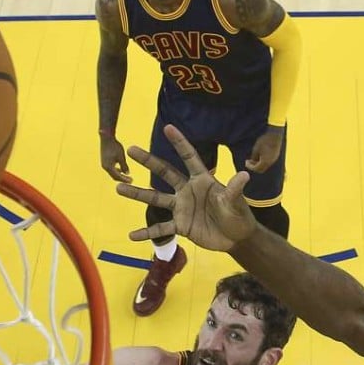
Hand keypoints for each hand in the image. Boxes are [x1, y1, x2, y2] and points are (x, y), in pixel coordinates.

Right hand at [101, 135, 131, 181]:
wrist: (106, 137)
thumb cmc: (114, 146)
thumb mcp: (121, 156)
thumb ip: (124, 166)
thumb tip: (127, 173)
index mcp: (108, 167)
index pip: (117, 177)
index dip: (124, 180)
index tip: (132, 181)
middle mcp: (105, 167)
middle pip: (114, 176)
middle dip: (122, 179)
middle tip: (130, 180)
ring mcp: (104, 164)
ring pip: (112, 173)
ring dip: (119, 175)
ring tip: (126, 175)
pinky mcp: (104, 160)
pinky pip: (111, 168)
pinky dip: (116, 170)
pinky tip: (121, 168)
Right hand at [116, 124, 258, 250]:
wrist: (235, 237)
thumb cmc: (237, 215)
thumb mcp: (236, 203)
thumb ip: (235, 190)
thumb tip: (245, 175)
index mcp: (202, 180)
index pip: (189, 157)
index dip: (179, 143)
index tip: (168, 127)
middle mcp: (187, 190)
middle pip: (165, 173)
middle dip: (148, 161)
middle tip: (131, 149)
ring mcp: (181, 208)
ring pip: (155, 199)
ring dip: (137, 194)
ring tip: (118, 188)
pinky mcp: (180, 225)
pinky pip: (161, 228)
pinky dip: (147, 233)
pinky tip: (132, 235)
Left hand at [245, 126, 283, 172]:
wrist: (275, 134)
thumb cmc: (264, 141)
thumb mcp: (256, 149)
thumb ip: (254, 157)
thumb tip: (253, 161)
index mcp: (265, 162)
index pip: (256, 169)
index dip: (250, 166)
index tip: (246, 162)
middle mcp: (270, 162)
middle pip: (261, 169)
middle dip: (254, 166)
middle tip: (249, 162)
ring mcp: (274, 159)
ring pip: (265, 166)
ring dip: (259, 164)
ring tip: (254, 158)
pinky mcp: (275, 155)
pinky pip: (268, 162)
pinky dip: (263, 161)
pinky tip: (260, 155)